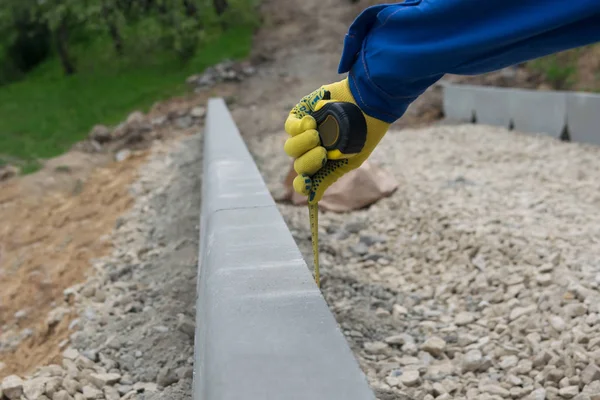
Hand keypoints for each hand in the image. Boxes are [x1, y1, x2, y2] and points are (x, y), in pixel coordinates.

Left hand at [284, 78, 389, 203]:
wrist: (370, 104)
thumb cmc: (365, 132)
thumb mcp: (351, 159)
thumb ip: (329, 176)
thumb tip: (311, 198)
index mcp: (323, 165)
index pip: (303, 181)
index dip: (302, 184)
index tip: (306, 181)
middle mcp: (311, 151)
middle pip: (297, 164)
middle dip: (308, 161)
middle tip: (323, 152)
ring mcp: (305, 134)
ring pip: (290, 147)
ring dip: (302, 144)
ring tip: (317, 134)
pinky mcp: (301, 116)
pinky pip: (290, 127)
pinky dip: (298, 128)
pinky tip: (310, 123)